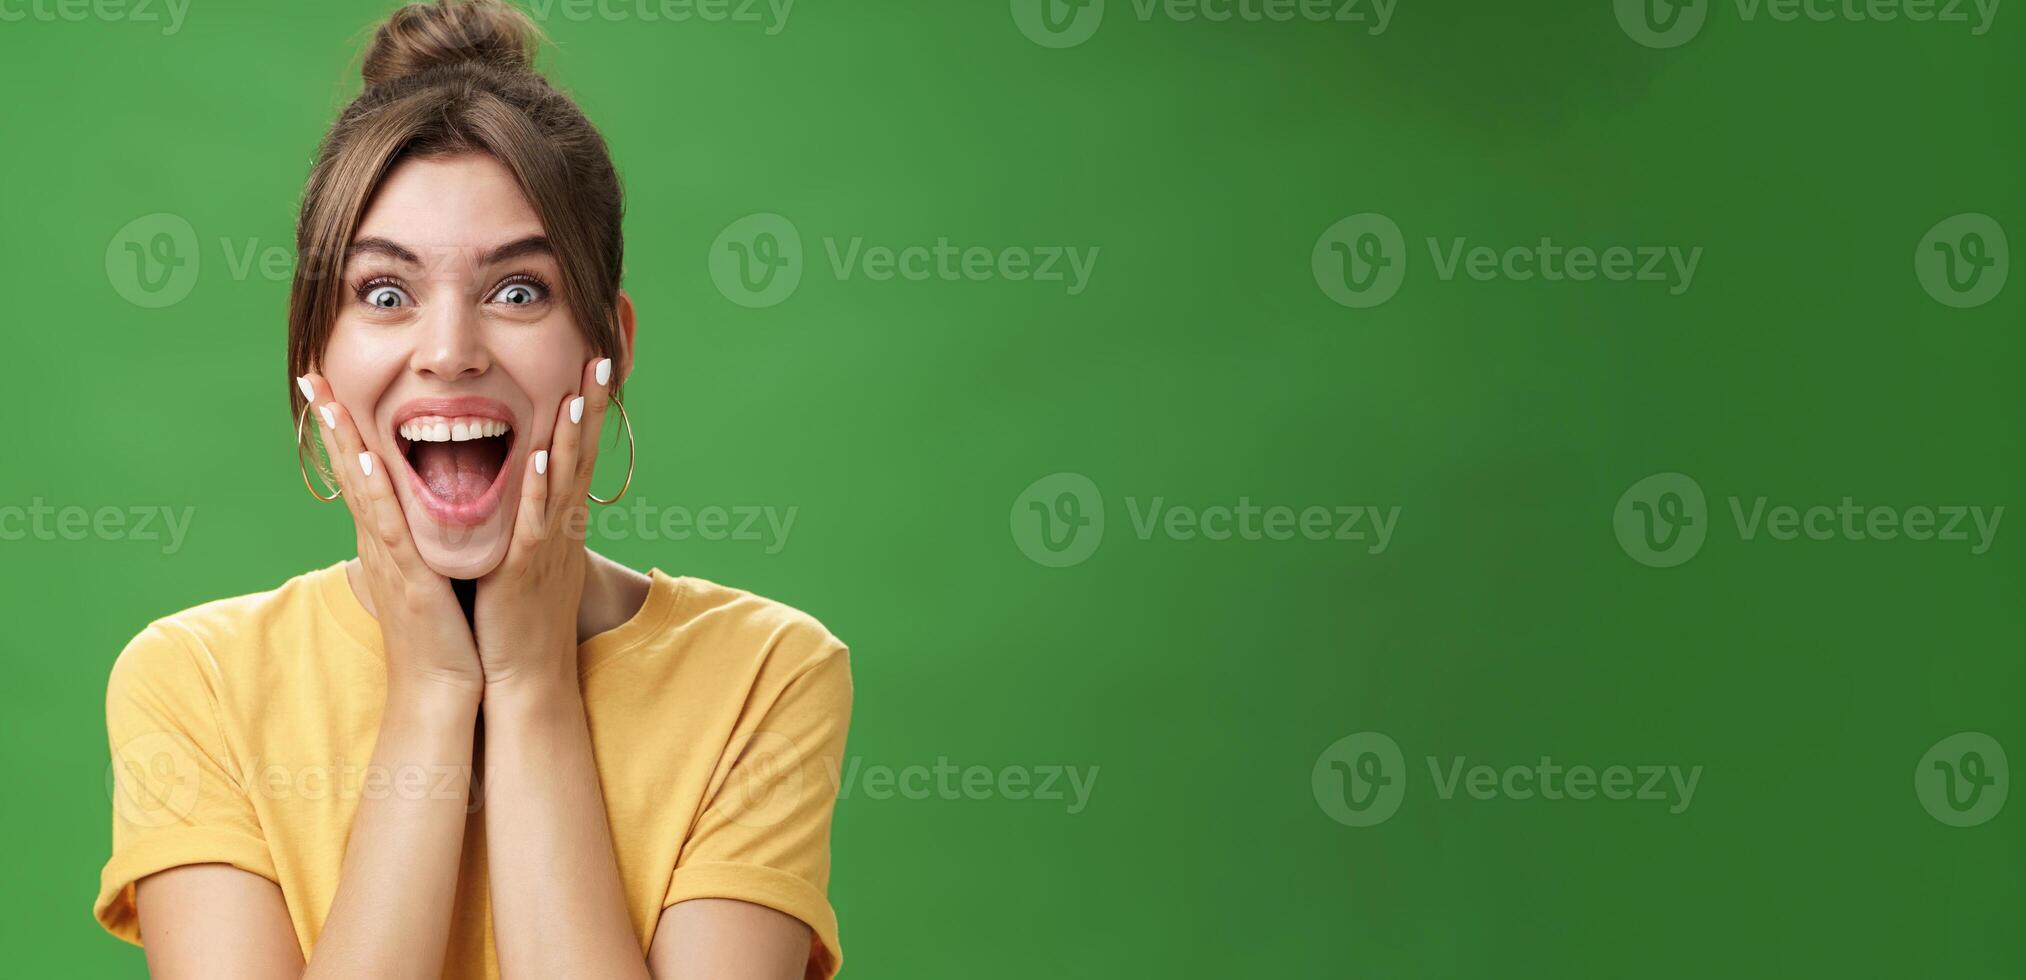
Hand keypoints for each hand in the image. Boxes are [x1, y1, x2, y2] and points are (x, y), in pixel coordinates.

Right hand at [301, 374, 482, 702]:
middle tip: (310, 374)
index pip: (361, 471)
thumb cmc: (445, 631)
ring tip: (327, 399)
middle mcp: (379, 541)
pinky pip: (389, 525)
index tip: (329, 385)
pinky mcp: (406, 576)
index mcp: (389, 537)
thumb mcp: (432, 571)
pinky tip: (366, 457)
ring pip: (360, 489)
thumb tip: (432, 509)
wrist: (442, 687)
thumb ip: (425, 538)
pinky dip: (375, 489)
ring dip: (344, 442)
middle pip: (349, 470)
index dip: (344, 428)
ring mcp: (388, 558)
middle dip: (331, 422)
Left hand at [472, 357, 613, 693]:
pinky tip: (540, 455)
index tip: (595, 365)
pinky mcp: (524, 570)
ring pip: (564, 480)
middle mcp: (559, 527)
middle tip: (603, 354)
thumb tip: (513, 492)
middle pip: (583, 455)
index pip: (578, 455)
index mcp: (557, 522)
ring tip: (580, 387)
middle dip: (592, 405)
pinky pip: (534, 522)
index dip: (589, 411)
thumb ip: (522, 523)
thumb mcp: (525, 561)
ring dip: (573, 434)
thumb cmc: (516, 624)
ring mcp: (546, 547)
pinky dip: (539, 488)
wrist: (525, 680)